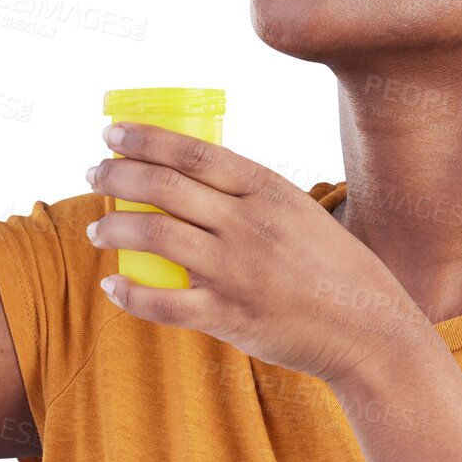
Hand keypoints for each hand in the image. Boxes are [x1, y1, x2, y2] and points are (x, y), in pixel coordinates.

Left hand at [84, 122, 435, 384]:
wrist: (368, 328)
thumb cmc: (336, 269)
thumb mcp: (301, 213)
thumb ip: (254, 198)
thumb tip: (196, 181)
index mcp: (269, 191)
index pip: (193, 153)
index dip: (144, 139)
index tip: (111, 132)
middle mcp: (249, 225)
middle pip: (164, 188)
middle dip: (117, 176)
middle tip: (93, 174)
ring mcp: (236, 271)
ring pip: (155, 238)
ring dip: (113, 229)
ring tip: (97, 229)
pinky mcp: (229, 316)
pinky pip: (163, 303)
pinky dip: (129, 295)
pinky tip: (112, 287)